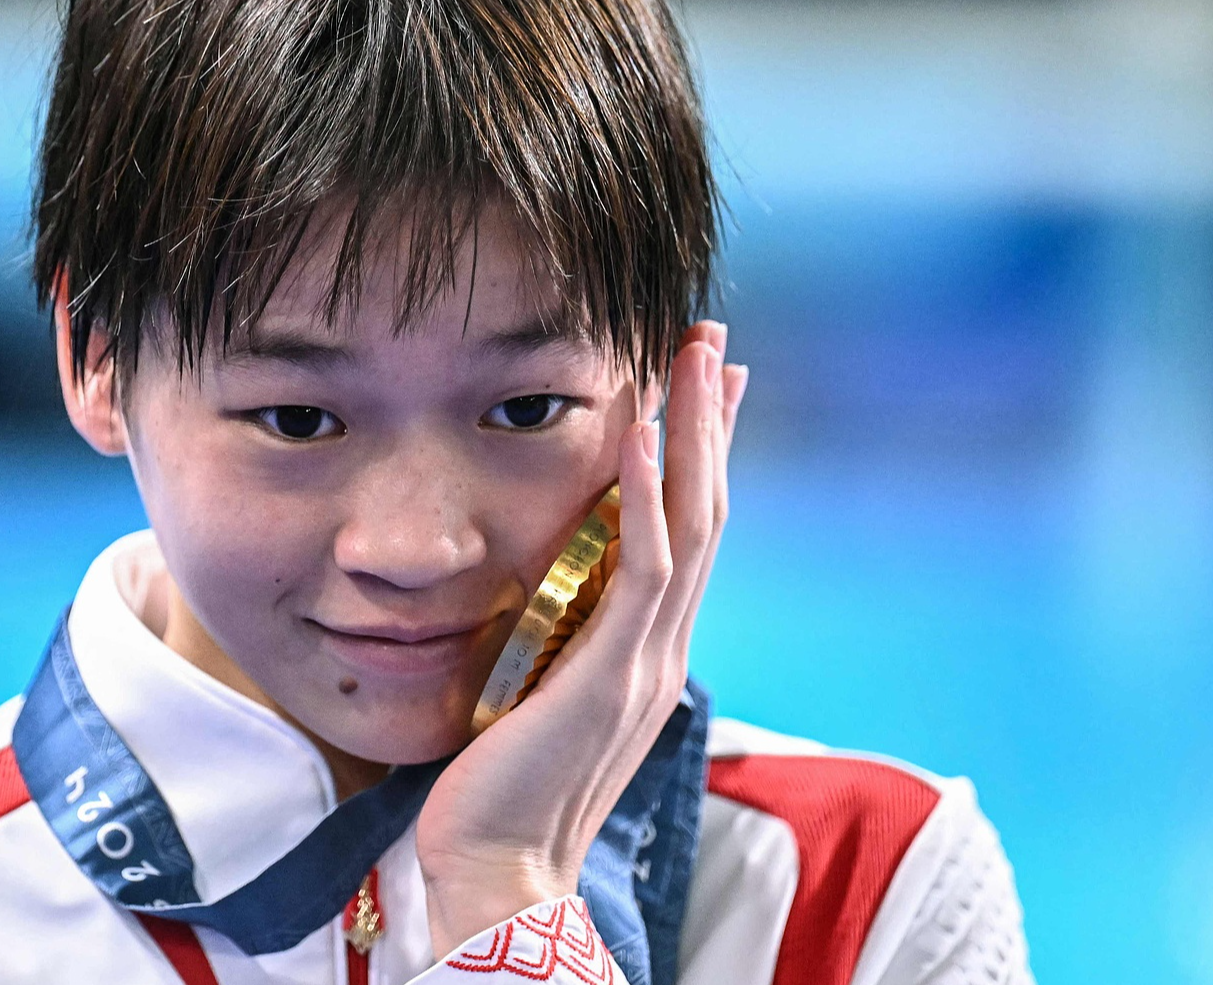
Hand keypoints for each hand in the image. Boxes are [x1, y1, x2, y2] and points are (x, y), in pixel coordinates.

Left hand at [415, 321, 748, 953]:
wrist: (499, 870)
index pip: (686, 531)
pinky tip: (640, 429)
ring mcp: (646, 658)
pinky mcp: (614, 671)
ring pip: (689, 521)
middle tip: (714, 341)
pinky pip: (642, 566)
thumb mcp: (537, 695)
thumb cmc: (499, 792)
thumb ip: (556, 643)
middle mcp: (660, 646)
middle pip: (705, 509)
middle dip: (710, 420)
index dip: (699, 455)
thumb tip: (544, 600)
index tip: (704, 388)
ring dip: (692, 431)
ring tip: (692, 356)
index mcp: (644, 650)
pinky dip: (645, 493)